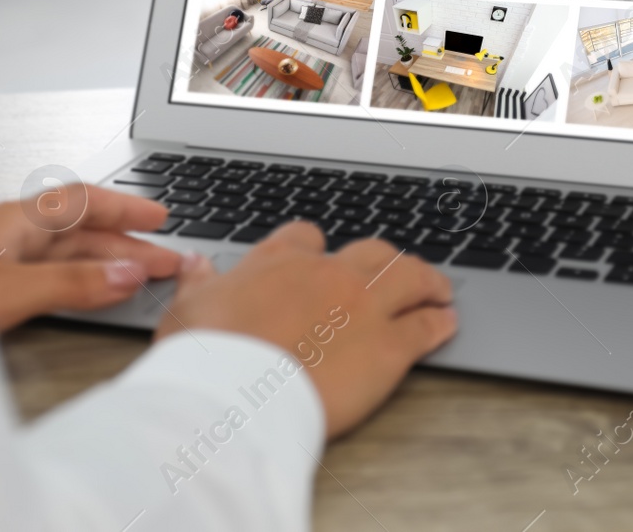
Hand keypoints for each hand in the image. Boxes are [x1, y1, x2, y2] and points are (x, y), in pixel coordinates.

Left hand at [0, 184, 180, 332]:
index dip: (125, 207)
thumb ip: (71, 283)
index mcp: (14, 219)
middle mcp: (5, 233)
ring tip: (138, 277)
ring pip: (63, 254)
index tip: (159, 217)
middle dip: (125, 243)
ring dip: (104, 263)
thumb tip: (126, 273)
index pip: (84, 201)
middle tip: (163, 259)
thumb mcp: (9, 290)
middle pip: (78, 229)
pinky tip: (86, 293)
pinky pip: (46, 276)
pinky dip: (78, 281)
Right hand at [156, 222, 456, 438]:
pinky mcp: (389, 348)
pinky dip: (439, 322)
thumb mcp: (186, 311)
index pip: (306, 237)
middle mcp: (326, 275)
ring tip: (438, 289)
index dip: (317, 247)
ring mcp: (363, 307)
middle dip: (383, 260)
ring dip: (426, 281)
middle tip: (393, 269)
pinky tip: (446, 322)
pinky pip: (425, 326)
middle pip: (369, 252)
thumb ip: (197, 284)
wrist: (234, 394)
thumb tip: (194, 265)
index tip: (320, 257)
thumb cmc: (206, 356)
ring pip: (408, 277)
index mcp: (277, 263)